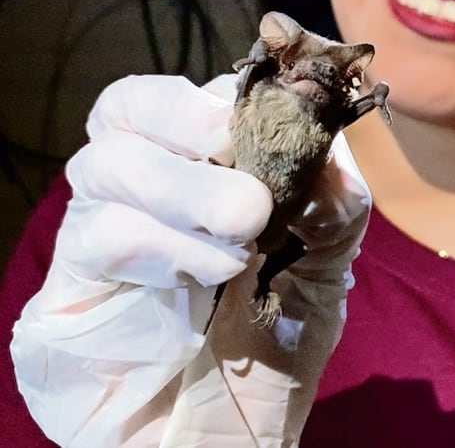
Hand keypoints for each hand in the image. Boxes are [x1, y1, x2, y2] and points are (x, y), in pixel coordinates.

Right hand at [12, 73, 371, 446]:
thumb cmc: (273, 350)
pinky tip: (212, 275)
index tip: (268, 113)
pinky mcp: (67, 294)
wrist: (232, 443)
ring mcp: (99, 239)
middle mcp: (140, 194)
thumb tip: (327, 144)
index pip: (184, 96)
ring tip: (242, 238)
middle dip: (189, 125)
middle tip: (252, 185)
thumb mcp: (325, 271)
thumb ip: (334, 206)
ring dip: (183, 189)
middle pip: (124, 110)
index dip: (221, 94)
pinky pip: (93, 238)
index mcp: (198, 173)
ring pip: (104, 164)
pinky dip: (162, 244)